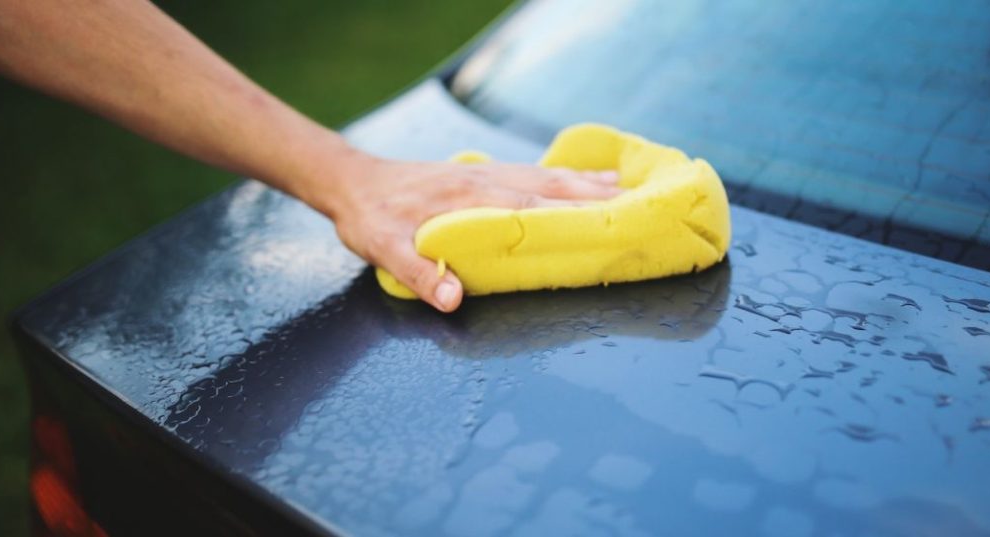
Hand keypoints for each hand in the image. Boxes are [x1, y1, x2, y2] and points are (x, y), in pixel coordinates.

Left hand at [328, 156, 621, 311]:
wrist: (352, 181)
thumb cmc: (370, 217)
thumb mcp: (383, 248)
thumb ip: (418, 273)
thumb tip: (455, 301)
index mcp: (468, 199)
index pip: (531, 206)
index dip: (572, 215)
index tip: (610, 222)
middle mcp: (485, 180)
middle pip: (550, 186)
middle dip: (595, 197)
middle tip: (637, 206)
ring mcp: (486, 173)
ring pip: (546, 175)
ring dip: (586, 182)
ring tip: (625, 188)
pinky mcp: (482, 173)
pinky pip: (532, 172)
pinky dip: (563, 176)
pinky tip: (581, 179)